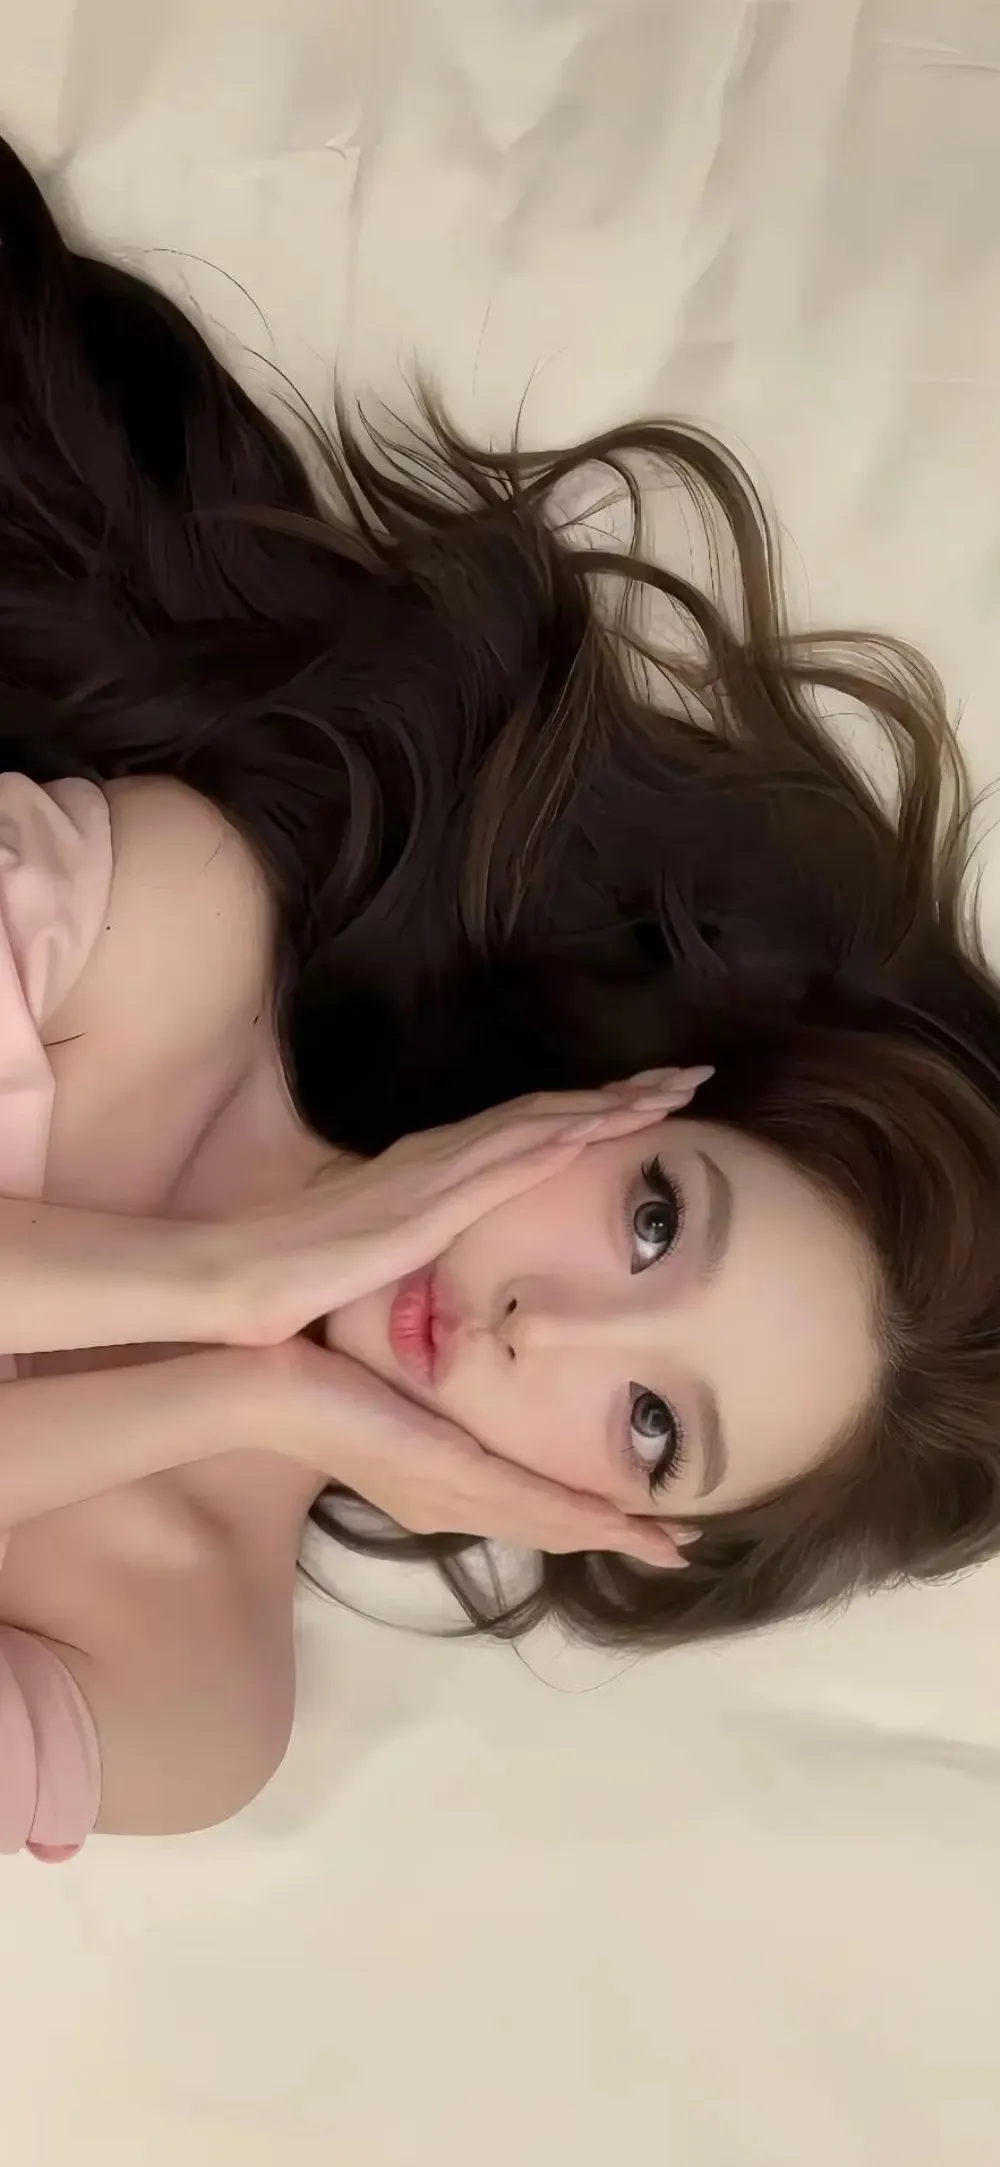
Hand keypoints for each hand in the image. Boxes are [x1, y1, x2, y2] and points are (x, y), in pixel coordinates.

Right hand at [222, 1068, 711, 1346]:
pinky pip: (494, 1173)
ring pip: (536, 1130)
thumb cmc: (304, 1272)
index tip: (658, 1098)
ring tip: (668, 1094)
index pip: (535, 1129)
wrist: (242, 1281)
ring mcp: (432, 1178)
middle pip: (552, 1114)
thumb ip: (422, 1236)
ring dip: (605, 1110)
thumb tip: (448, 1239)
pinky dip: (546, 1149)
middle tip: (694, 1077)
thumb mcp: (385, 1251)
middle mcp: (442, 1158)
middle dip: (626, 1094)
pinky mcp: (420, 1211)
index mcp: (438, 1169)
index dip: (600, 1110)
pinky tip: (591, 1137)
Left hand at [267, 1336, 692, 1568]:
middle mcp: (440, 1499)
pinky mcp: (440, 1470)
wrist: (265, 1383)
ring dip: (606, 1532)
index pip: (518, 1504)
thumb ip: (425, 1386)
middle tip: (675, 1548)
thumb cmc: (313, 1370)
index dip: (580, 1516)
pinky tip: (612, 1521)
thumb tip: (453, 1360)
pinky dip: (573, 1513)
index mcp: (429, 1479)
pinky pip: (520, 1497)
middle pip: (542, 1525)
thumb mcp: (387, 1381)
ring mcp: (442, 1491)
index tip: (635, 1521)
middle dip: (610, 1536)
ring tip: (664, 1542)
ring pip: (543, 1520)